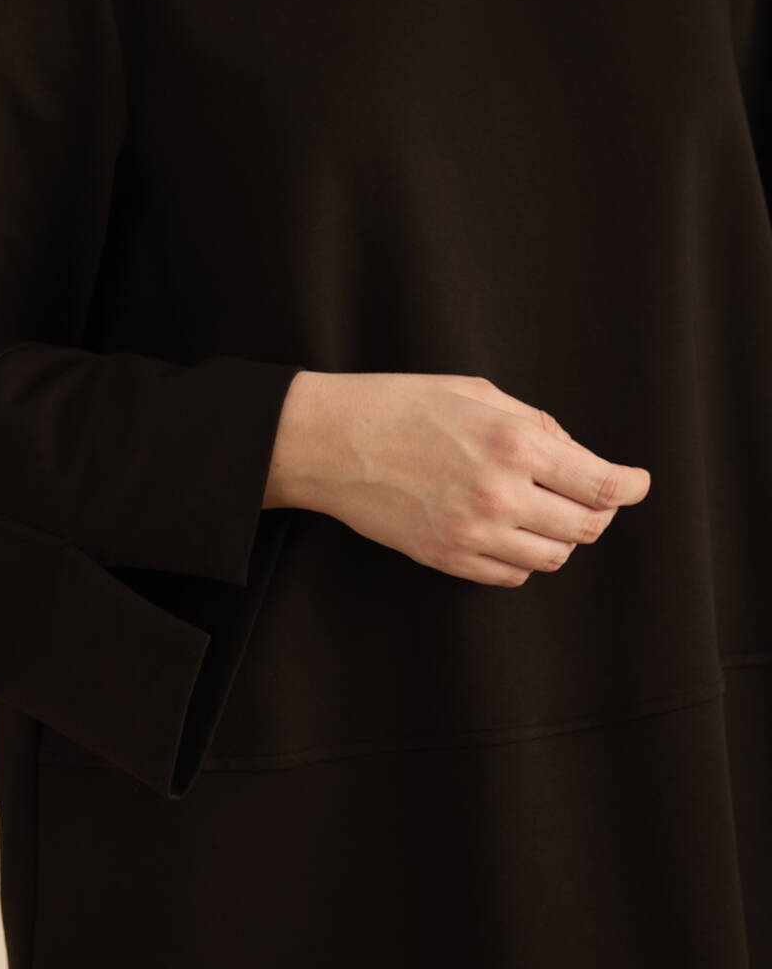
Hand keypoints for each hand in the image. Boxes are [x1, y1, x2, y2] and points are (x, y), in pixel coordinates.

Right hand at [264, 371, 650, 586]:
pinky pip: (512, 576)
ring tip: (545, 513)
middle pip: (585, 527)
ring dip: (561, 538)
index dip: (631, 487)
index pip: (601, 483)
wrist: (332, 442)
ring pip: (552, 558)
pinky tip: (512, 532)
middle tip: (593, 498)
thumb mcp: (478, 393)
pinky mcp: (448, 559)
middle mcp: (501, 493)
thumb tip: (577, 457)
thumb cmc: (401, 405)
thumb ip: (537, 423)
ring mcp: (473, 533)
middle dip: (599, 513)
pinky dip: (525, 559)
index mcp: (514, 442)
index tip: (637, 485)